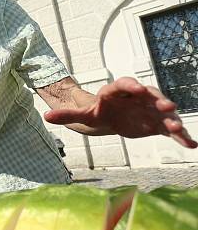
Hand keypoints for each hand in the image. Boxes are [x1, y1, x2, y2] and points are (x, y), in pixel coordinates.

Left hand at [44, 77, 196, 147]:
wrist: (110, 118)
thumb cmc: (96, 112)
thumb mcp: (82, 114)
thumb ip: (67, 115)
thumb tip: (46, 117)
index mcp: (116, 91)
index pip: (124, 85)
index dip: (131, 86)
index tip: (137, 88)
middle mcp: (137, 97)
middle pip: (150, 96)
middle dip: (159, 101)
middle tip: (168, 107)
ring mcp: (150, 109)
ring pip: (163, 113)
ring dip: (172, 120)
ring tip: (179, 130)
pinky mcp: (157, 124)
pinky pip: (170, 129)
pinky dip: (181, 136)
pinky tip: (191, 145)